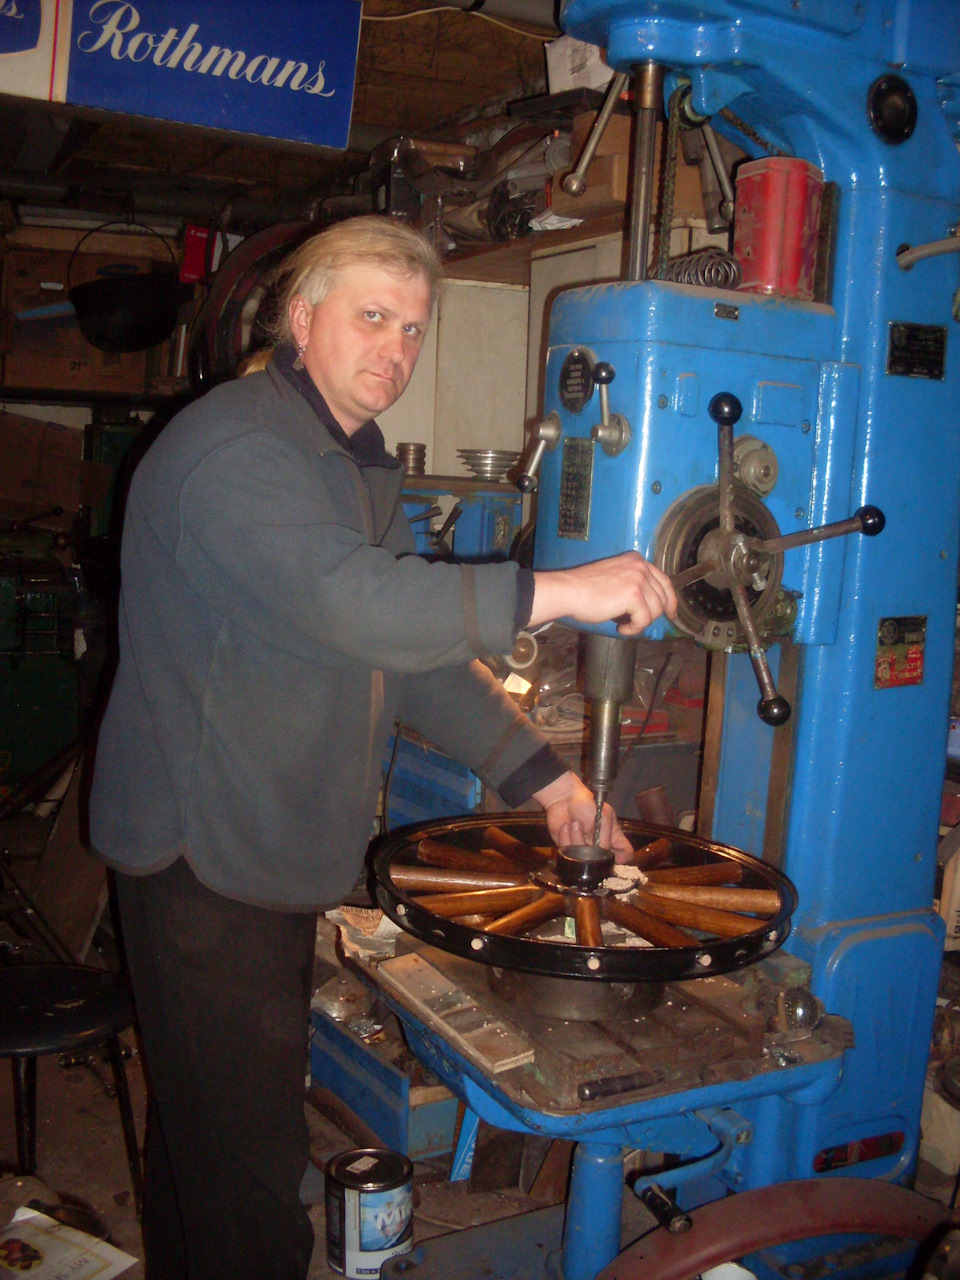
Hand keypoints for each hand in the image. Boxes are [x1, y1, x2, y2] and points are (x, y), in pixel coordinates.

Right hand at [529, 551, 677, 635]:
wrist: (569, 590)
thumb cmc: (585, 588)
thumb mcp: (615, 577)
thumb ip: (634, 583)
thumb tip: (648, 604)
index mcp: (637, 560)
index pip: (664, 581)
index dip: (670, 600)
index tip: (670, 613)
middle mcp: (641, 566)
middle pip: (663, 597)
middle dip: (653, 614)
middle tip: (638, 623)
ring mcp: (639, 579)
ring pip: (655, 611)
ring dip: (640, 622)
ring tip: (624, 624)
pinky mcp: (634, 595)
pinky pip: (644, 620)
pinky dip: (634, 628)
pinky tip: (621, 628)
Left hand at [531, 771, 633, 862]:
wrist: (562, 798)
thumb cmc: (585, 803)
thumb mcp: (603, 817)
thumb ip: (606, 838)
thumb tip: (603, 855)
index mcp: (613, 836)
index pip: (625, 853)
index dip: (622, 857)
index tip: (613, 855)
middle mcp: (599, 845)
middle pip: (602, 861)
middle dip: (592, 852)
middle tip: (587, 839)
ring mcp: (583, 848)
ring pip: (582, 858)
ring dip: (577, 839)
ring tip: (575, 823)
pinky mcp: (568, 848)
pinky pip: (567, 852)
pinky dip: (566, 838)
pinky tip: (566, 826)